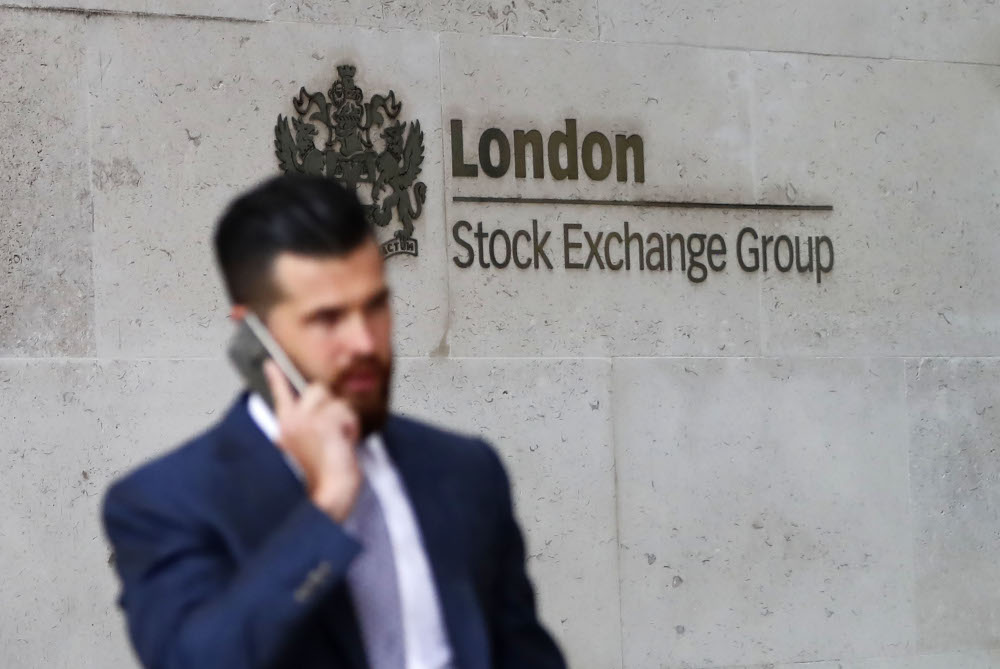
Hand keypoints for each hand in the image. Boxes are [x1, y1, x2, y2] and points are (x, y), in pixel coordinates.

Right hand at [263, 360, 362, 522]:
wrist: (325, 500)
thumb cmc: (320, 484)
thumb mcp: (305, 453)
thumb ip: (307, 431)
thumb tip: (321, 416)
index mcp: (283, 430)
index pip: (279, 395)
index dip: (276, 377)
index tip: (271, 363)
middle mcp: (292, 423)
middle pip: (317, 389)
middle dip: (331, 405)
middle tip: (335, 432)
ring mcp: (307, 422)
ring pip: (335, 400)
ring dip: (345, 419)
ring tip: (339, 443)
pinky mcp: (324, 425)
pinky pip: (346, 412)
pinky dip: (352, 427)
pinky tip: (345, 444)